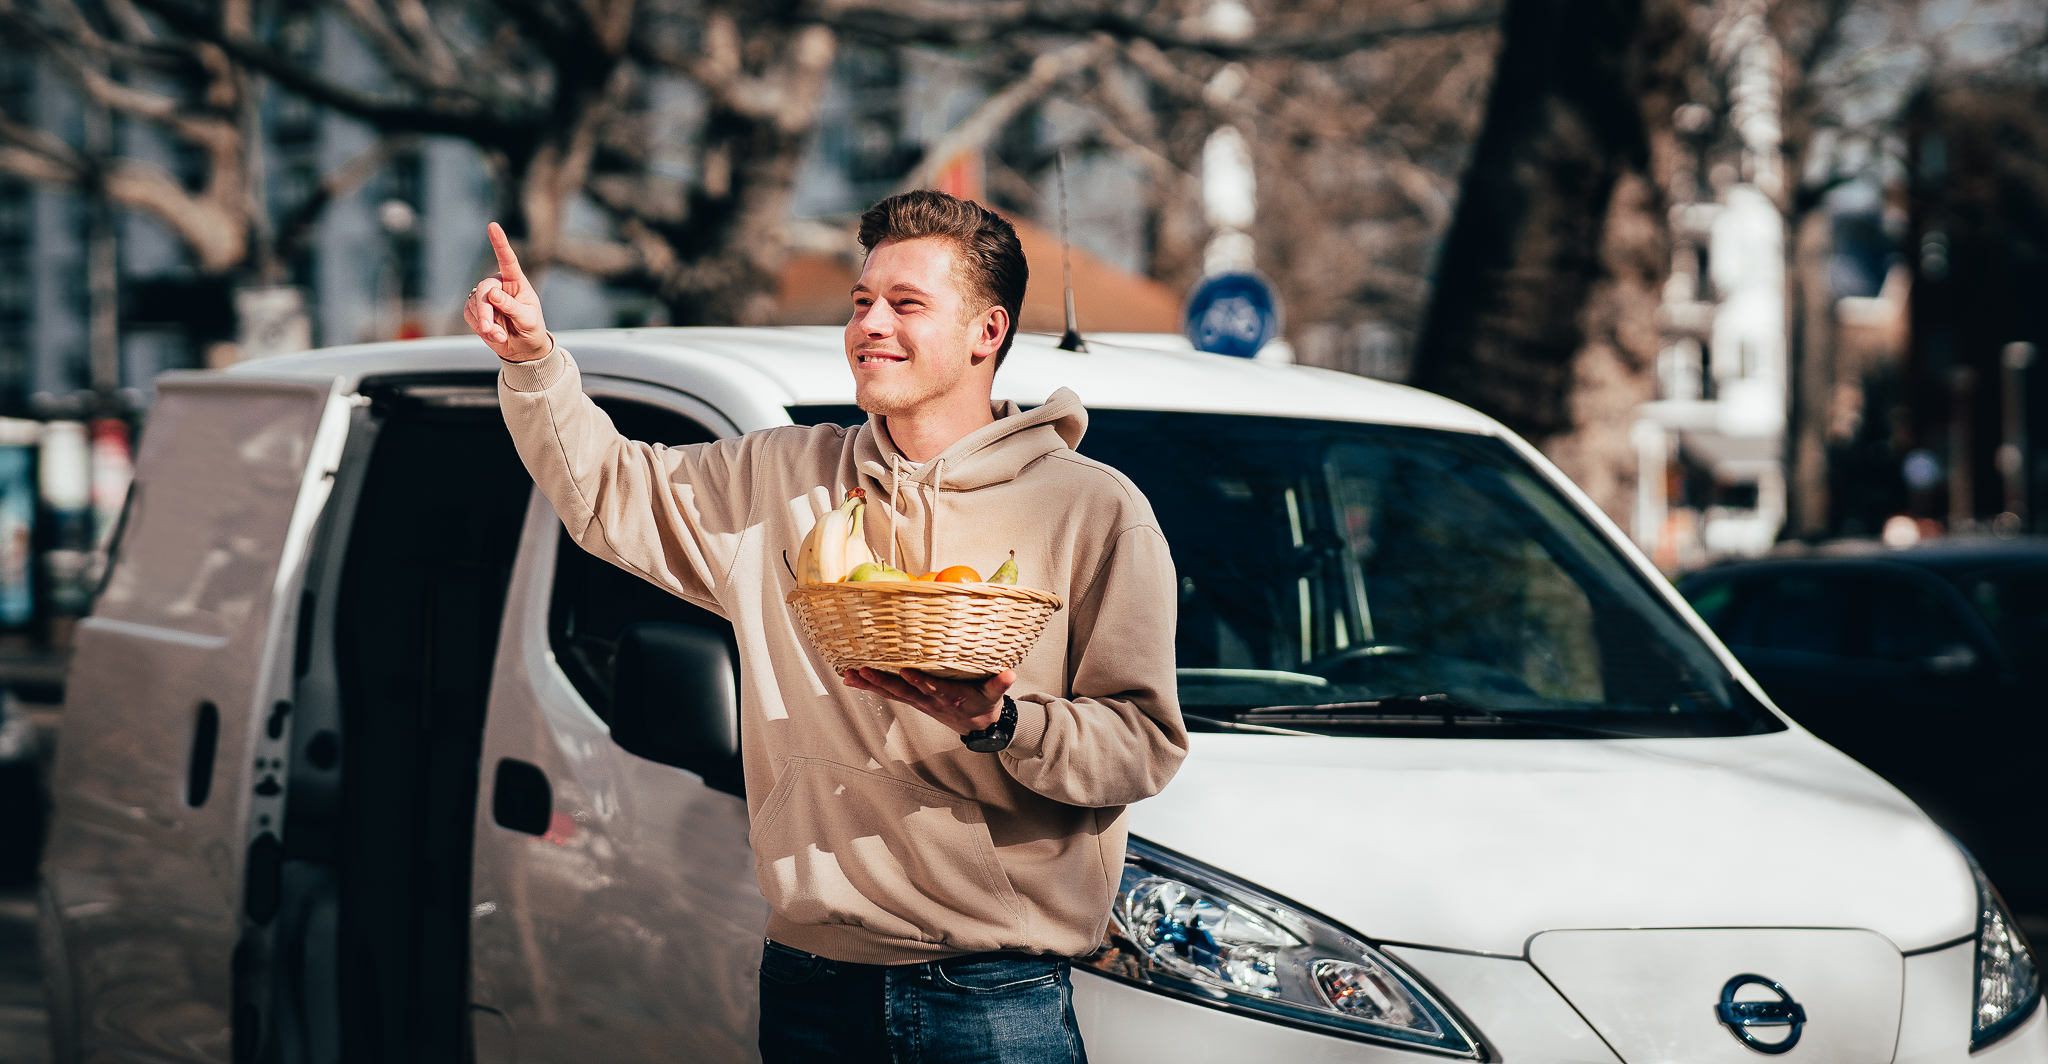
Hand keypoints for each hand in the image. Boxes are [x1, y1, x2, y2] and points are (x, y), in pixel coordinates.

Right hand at [464, 222, 551, 361]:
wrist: (523, 348)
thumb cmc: (531, 329)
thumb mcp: (528, 320)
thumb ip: (512, 307)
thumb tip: (492, 294)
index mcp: (516, 282)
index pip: (508, 260)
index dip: (500, 243)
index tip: (493, 226)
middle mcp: (499, 284)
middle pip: (485, 289)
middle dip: (486, 311)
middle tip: (489, 329)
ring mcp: (485, 296)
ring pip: (475, 304)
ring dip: (485, 323)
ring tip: (500, 334)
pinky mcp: (475, 309)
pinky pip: (469, 314)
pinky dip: (479, 327)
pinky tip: (494, 334)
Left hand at [842, 667, 1014, 735]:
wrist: (978, 727)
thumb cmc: (985, 705)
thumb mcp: (994, 696)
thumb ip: (1000, 684)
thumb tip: (1010, 673)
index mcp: (950, 697)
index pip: (933, 688)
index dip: (920, 681)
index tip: (906, 671)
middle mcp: (930, 700)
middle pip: (904, 692)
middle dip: (883, 681)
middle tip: (863, 671)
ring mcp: (919, 701)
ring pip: (892, 693)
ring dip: (870, 685)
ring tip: (849, 675)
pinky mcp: (913, 700)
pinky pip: (889, 693)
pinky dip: (870, 687)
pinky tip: (852, 679)